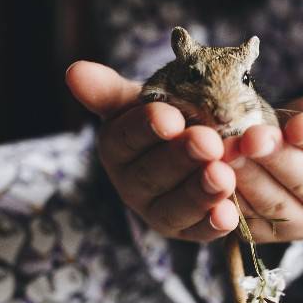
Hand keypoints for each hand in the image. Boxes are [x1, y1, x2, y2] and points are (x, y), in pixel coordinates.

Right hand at [66, 61, 239, 241]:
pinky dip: (214, 224)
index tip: (171, 117)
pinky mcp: (187, 231)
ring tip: (223, 176)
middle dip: (181, 158)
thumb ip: (109, 89)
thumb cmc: (168, 112)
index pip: (126, 137)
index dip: (146, 128)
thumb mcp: (140, 98)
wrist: (201, 135)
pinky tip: (228, 213)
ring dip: (200, 192)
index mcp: (116, 147)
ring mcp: (159, 211)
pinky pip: (199, 231)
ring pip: (175, 206)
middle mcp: (132, 184)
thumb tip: (74, 71)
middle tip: (208, 142)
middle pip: (152, 174)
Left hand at [222, 83, 302, 242]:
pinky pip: (247, 220)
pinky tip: (213, 179)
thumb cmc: (296, 129)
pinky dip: (229, 200)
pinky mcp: (265, 236)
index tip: (296, 124)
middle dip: (276, 158)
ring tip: (226, 154)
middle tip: (250, 138)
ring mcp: (298, 224)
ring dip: (248, 178)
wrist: (266, 158)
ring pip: (273, 203)